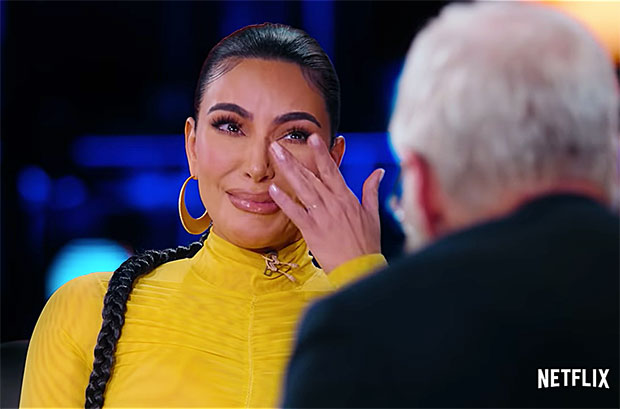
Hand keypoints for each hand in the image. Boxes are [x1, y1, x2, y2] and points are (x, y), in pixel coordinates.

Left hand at [268, 134, 383, 272]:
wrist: (360, 267)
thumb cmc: (366, 243)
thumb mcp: (373, 214)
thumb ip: (372, 190)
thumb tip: (379, 171)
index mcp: (347, 198)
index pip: (332, 170)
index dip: (321, 153)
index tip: (312, 138)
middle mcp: (333, 203)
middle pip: (312, 176)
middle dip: (295, 158)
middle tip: (278, 144)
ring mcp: (322, 216)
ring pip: (303, 189)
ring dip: (288, 171)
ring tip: (275, 157)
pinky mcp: (312, 231)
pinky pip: (296, 213)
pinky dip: (285, 201)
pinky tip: (273, 189)